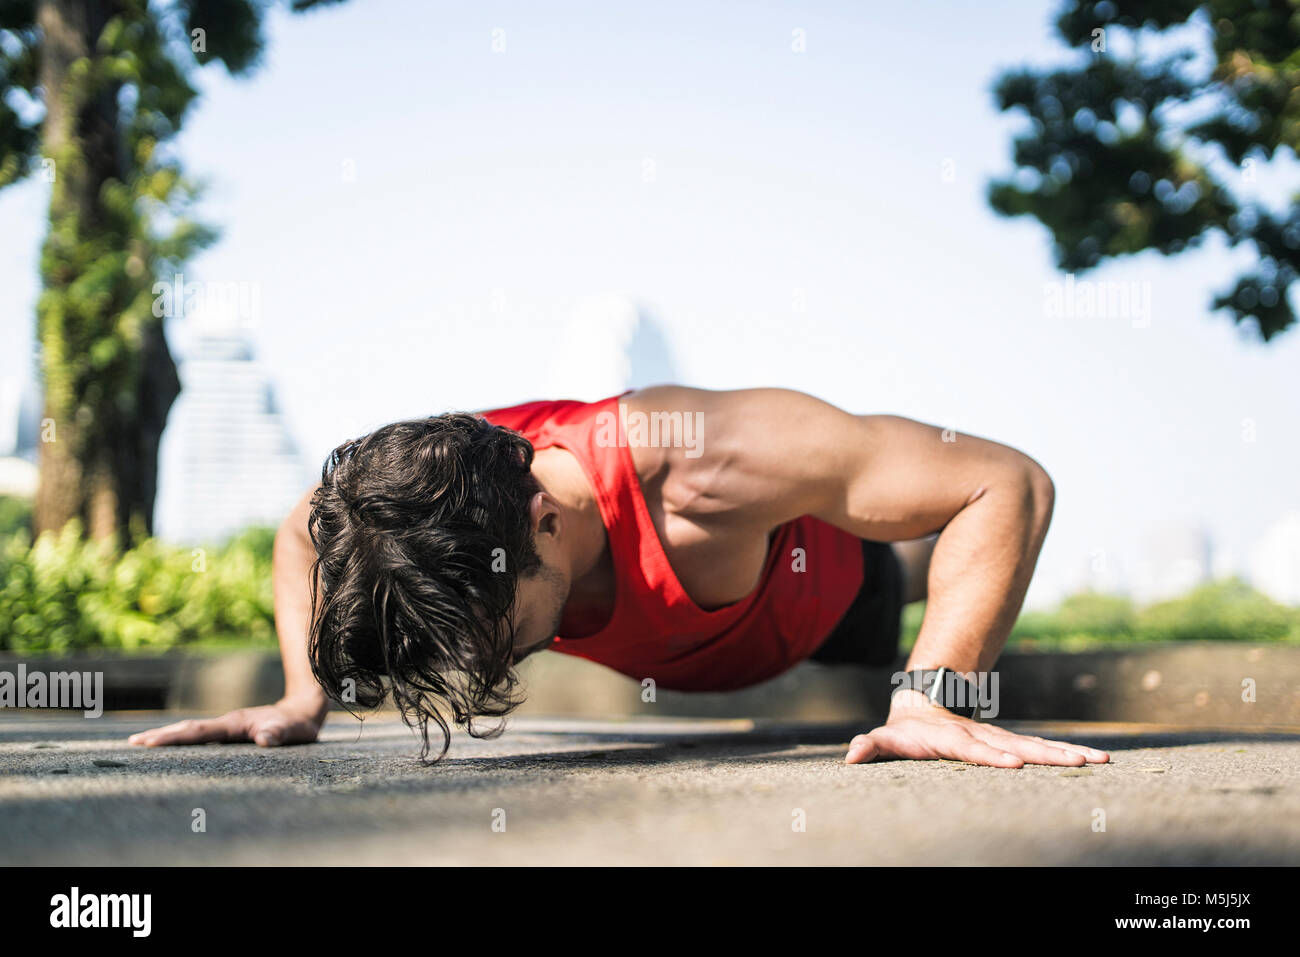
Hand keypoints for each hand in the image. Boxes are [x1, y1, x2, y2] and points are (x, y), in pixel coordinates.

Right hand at [128, 695, 328, 747]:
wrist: (305, 709)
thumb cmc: (299, 724)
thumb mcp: (293, 731)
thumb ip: (279, 734)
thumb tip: (263, 739)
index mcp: (235, 724)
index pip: (199, 732)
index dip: (174, 738)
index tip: (148, 743)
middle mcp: (227, 723)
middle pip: (188, 729)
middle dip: (160, 736)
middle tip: (131, 744)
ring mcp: (228, 727)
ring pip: (192, 731)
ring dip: (168, 737)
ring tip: (139, 744)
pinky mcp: (231, 732)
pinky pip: (202, 736)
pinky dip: (183, 740)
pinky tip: (172, 749)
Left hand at [845, 690, 1109, 767]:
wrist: (925, 705)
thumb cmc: (904, 731)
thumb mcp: (885, 737)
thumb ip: (869, 745)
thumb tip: (851, 756)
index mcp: (952, 738)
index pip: (973, 748)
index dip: (991, 756)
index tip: (1014, 765)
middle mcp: (981, 737)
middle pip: (1016, 746)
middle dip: (1046, 756)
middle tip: (1078, 762)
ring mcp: (999, 740)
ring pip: (1035, 746)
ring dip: (1066, 753)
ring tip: (1099, 759)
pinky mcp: (1010, 746)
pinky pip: (1041, 751)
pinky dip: (1068, 754)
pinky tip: (1097, 758)